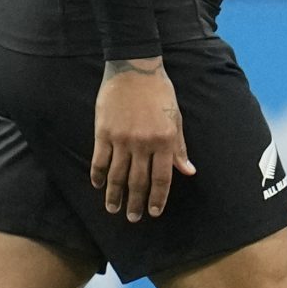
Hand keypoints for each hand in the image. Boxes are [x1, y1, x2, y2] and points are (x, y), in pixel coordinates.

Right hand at [91, 58, 194, 220]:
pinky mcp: (103, 132)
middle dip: (136, 203)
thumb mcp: (176, 119)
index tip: (154, 212)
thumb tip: (188, 171)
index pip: (162, 178)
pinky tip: (98, 186)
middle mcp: (143, 143)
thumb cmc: (160, 93)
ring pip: (117, 175)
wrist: (134, 69)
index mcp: (164, 140)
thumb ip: (179, 147)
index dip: (158, 197)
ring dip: (115, 195)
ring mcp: (121, 139)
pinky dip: (98, 175)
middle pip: (138, 181)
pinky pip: (100, 160)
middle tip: (133, 218)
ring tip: (113, 209)